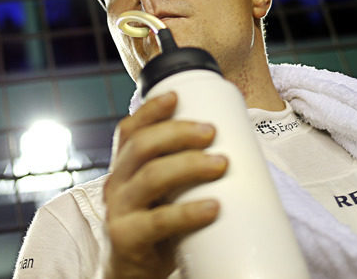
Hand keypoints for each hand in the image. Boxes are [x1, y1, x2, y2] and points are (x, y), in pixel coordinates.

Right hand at [103, 92, 227, 278]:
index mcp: (124, 169)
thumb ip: (185, 175)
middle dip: (178, 133)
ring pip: (150, 178)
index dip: (150, 111)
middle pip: (141, 147)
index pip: (129, 131)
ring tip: (221, 163)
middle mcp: (116, 185)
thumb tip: (240, 149)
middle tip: (212, 131)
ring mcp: (119, 212)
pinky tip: (212, 207)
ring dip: (188, 164)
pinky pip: (158, 222)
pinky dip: (188, 212)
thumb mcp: (165, 196)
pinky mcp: (127, 240)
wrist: (134, 278)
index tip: (177, 96)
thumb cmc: (158, 232)